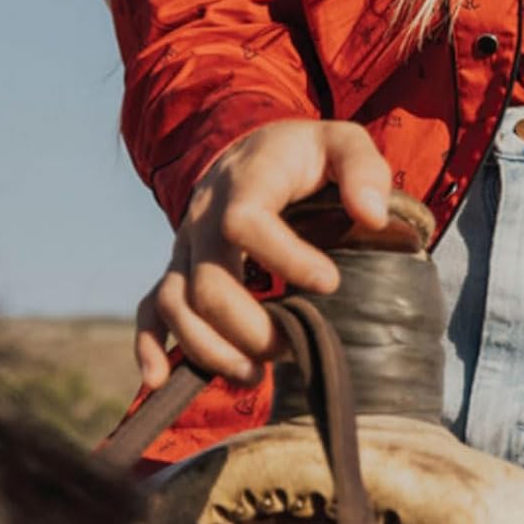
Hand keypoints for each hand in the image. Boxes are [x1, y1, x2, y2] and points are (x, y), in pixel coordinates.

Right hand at [134, 119, 390, 390]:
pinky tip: (158, 380)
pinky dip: (150, 345)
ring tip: (256, 374)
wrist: (249, 150)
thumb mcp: (341, 142)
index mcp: (247, 179)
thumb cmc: (303, 155)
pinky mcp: (178, 268)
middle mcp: (206, 214)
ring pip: (176, 301)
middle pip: (208, 278)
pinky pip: (151, 306)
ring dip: (210, 348)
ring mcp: (187, 244)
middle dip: (248, 326)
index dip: (284, 257)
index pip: (245, 220)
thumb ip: (363, 170)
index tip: (329, 283)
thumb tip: (373, 217)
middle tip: (291, 347)